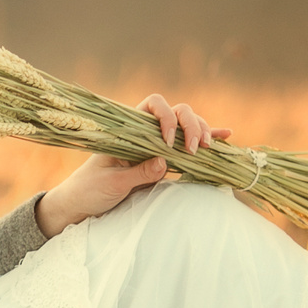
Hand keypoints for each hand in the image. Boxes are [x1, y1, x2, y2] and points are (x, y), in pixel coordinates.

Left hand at [36, 93, 231, 237]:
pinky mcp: (164, 161)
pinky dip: (207, 139)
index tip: (167, 141)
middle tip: (193, 149)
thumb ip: (138, 173)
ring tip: (207, 147)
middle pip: (176, 112)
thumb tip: (164, 162)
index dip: (165, 116)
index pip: (152, 104)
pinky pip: (188, 146)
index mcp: (127, 130)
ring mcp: (156, 146)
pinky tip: (226, 135)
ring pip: (186, 126)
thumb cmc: (90, 189)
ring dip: (201, 131)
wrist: (81, 203)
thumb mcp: (112, 183)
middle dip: (190, 125)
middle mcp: (145, 133)